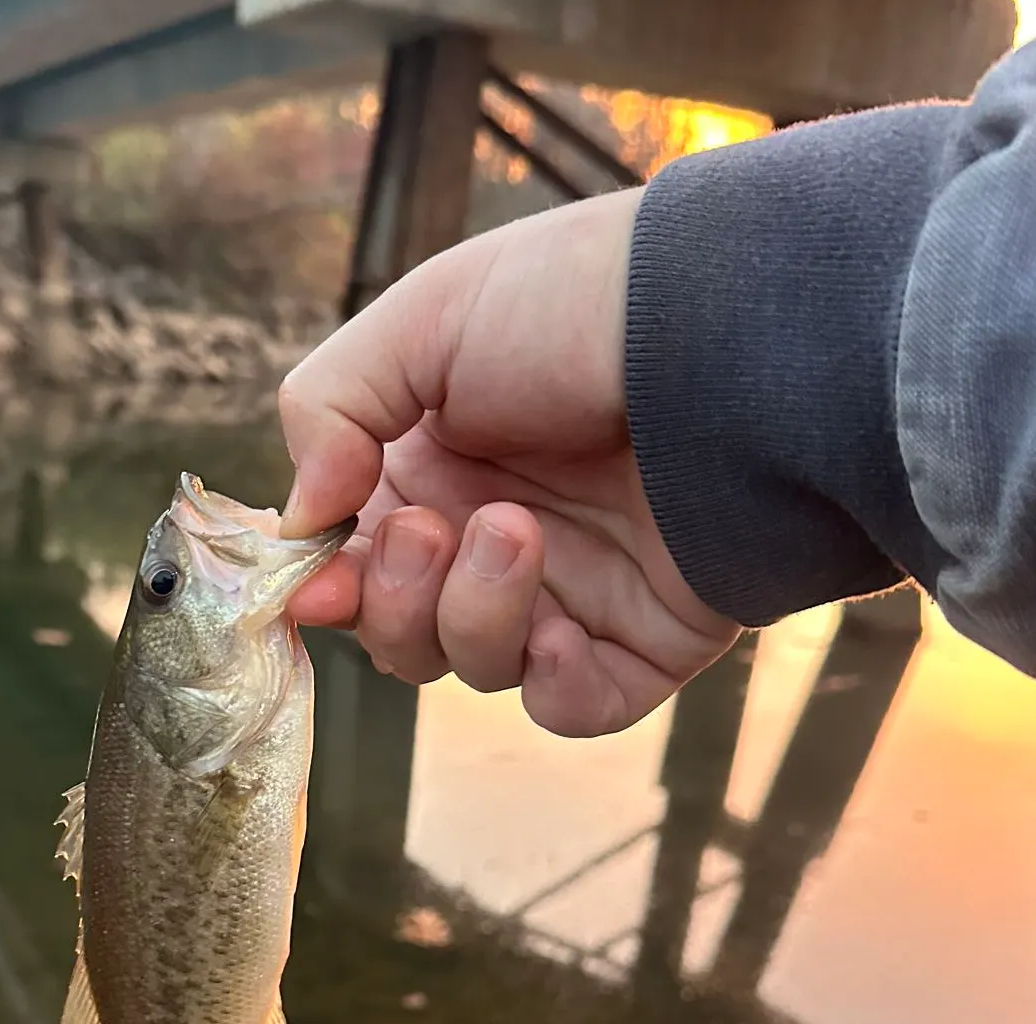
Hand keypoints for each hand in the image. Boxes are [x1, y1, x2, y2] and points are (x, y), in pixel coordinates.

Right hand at [278, 189, 737, 736]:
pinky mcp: (644, 640)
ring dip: (474, 614)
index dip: (328, 584)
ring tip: (518, 531)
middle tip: (429, 533)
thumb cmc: (578, 304)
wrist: (735, 328)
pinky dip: (550, 688)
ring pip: (477, 667)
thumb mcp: (426, 319)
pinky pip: (573, 707)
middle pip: (404, 632)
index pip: (356, 560)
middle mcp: (497, 535)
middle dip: (397, 601)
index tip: (312, 586)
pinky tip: (560, 635)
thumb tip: (299, 521)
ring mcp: (572, 592)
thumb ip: (329, 409)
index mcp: (437, 467)